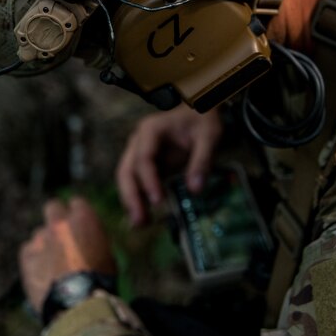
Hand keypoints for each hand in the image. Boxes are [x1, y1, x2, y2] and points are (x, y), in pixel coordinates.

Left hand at [18, 197, 116, 312]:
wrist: (78, 305)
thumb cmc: (100, 282)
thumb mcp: (108, 254)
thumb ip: (94, 239)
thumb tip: (87, 239)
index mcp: (83, 218)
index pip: (77, 203)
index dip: (78, 214)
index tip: (80, 224)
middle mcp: (60, 223)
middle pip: (53, 208)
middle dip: (57, 218)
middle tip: (62, 234)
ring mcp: (41, 238)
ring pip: (40, 232)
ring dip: (46, 242)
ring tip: (53, 262)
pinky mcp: (27, 256)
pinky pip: (28, 250)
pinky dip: (34, 257)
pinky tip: (42, 271)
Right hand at [116, 104, 222, 225]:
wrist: (197, 111)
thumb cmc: (201, 120)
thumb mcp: (209, 136)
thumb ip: (202, 161)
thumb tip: (195, 190)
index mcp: (151, 130)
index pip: (144, 158)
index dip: (148, 180)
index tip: (158, 201)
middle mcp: (138, 141)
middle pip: (127, 170)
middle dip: (131, 196)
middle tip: (141, 220)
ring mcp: (138, 153)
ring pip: (127, 178)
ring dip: (131, 201)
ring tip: (141, 224)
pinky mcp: (145, 165)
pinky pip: (136, 183)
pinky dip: (138, 199)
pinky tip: (144, 218)